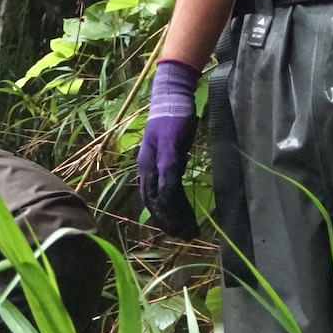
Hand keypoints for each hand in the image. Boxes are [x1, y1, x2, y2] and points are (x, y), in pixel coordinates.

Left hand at [137, 59, 201, 238]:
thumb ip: (169, 166)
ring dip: (173, 214)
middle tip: (182, 236)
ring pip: (161, 194)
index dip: (159, 215)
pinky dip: (173, 196)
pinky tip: (181, 210)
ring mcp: (156, 158)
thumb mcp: (170, 148)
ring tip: (187, 231)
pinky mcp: (169, 151)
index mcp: (145, 164)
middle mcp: (147, 164)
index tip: (171, 230)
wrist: (171, 95)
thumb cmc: (172, 119)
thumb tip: (174, 186)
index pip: (149, 196)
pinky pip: (169, 179)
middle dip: (167, 221)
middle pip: (153, 200)